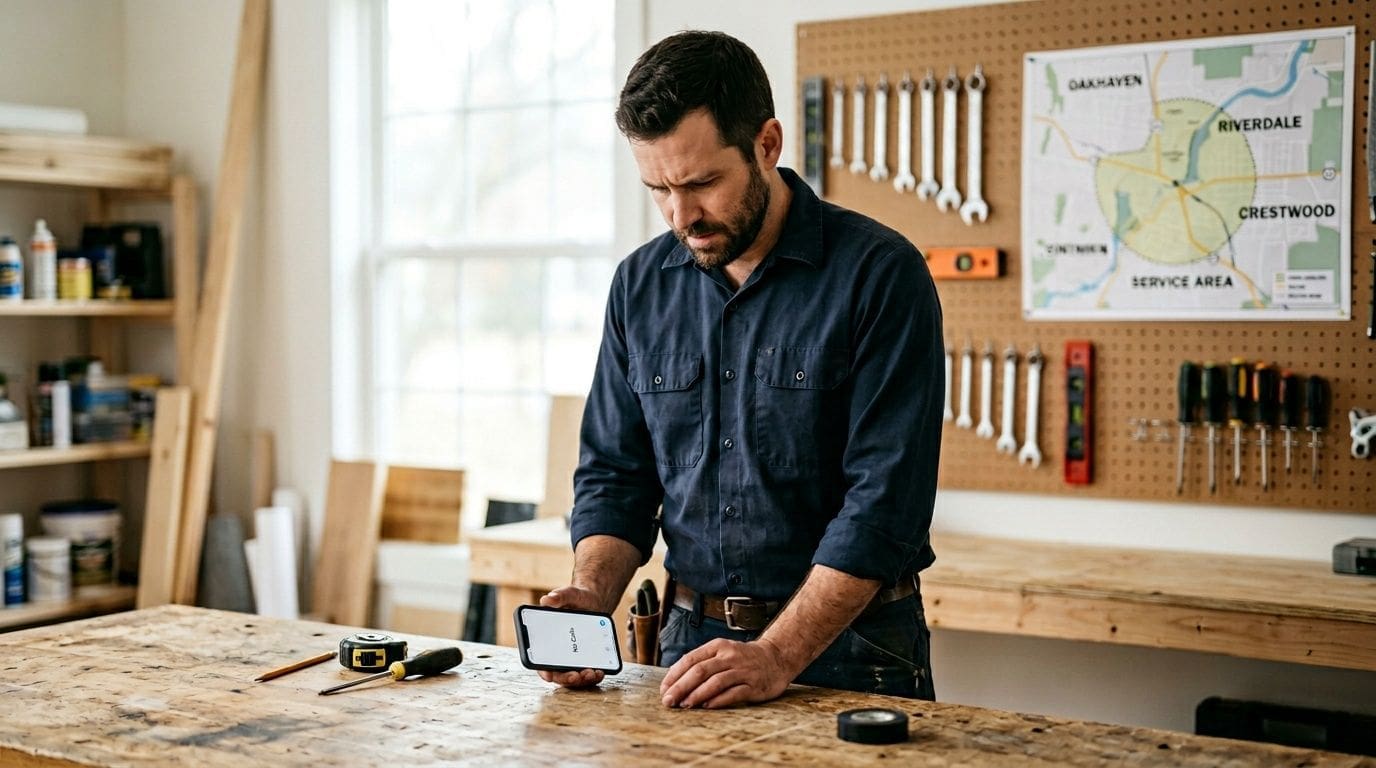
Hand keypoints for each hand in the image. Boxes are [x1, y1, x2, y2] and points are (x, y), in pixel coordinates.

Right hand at [534, 586, 605, 688]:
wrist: (593, 603)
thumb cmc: (576, 599)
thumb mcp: (569, 594)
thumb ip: (559, 596)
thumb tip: (547, 600)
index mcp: (546, 639)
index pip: (539, 659)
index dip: (542, 669)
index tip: (549, 675)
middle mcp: (556, 652)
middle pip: (557, 673)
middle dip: (566, 678)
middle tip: (577, 675)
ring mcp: (570, 658)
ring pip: (572, 677)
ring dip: (581, 680)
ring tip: (593, 673)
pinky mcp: (584, 660)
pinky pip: (585, 673)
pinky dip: (592, 676)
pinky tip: (601, 671)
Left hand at [659, 637, 792, 708]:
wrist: (776, 658)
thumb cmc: (742, 659)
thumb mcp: (721, 652)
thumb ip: (701, 663)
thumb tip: (674, 681)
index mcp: (717, 646)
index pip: (690, 659)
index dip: (674, 675)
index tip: (663, 690)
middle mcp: (729, 656)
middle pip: (700, 671)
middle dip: (681, 687)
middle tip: (668, 701)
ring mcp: (742, 670)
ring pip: (715, 682)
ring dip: (697, 694)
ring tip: (684, 705)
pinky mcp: (754, 685)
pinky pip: (734, 693)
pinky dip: (718, 700)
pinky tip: (706, 707)